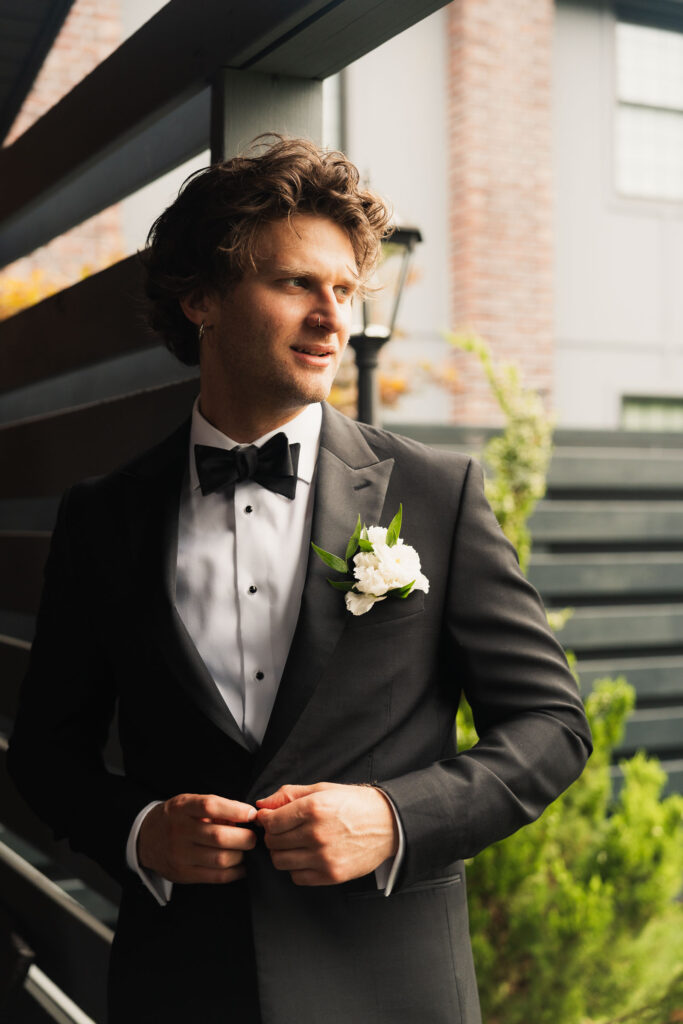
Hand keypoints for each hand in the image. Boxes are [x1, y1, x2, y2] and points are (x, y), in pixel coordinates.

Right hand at [137, 793, 256, 883]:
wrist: (146, 838)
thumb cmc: (177, 817)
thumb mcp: (189, 803)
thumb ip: (216, 807)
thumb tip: (247, 816)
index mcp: (181, 808)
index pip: (210, 806)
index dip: (235, 810)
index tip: (251, 814)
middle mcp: (179, 831)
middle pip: (219, 836)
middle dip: (245, 837)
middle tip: (254, 836)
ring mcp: (180, 855)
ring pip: (220, 859)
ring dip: (241, 855)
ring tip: (246, 850)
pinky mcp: (184, 874)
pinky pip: (216, 876)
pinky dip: (235, 872)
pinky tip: (241, 865)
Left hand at [255, 782, 397, 885]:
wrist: (388, 824)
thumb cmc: (354, 804)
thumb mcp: (322, 789)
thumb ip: (289, 795)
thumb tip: (262, 804)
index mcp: (314, 808)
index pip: (271, 822)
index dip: (266, 820)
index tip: (270, 819)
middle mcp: (317, 834)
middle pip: (274, 843)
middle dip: (274, 836)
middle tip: (284, 831)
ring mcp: (325, 857)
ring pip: (281, 862)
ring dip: (283, 853)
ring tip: (295, 844)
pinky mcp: (332, 875)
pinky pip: (297, 877)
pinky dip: (297, 868)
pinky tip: (307, 856)